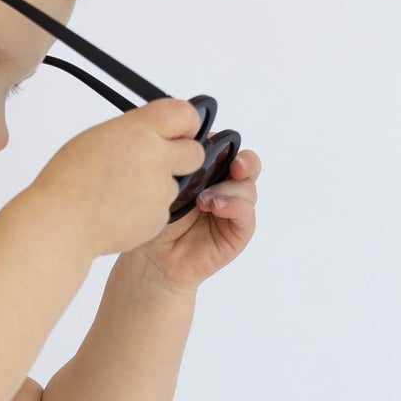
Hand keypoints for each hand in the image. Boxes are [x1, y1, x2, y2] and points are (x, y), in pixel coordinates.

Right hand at [30, 99, 207, 257]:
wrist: (62, 222)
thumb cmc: (69, 180)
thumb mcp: (100, 137)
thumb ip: (134, 131)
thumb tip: (151, 133)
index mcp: (140, 130)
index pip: (185, 114)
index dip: (185, 123)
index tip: (178, 130)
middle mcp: (157, 157)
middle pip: (195, 152)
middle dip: (183, 157)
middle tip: (160, 162)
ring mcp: (160, 190)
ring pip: (174, 184)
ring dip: (156, 187)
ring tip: (121, 192)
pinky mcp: (158, 218)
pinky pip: (161, 209)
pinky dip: (145, 210)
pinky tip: (119, 210)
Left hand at [128, 146, 259, 292]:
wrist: (152, 257)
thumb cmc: (157, 218)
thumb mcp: (167, 184)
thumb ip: (185, 164)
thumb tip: (194, 143)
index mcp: (210, 170)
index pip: (228, 149)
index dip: (227, 145)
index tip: (216, 146)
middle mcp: (225, 186)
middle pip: (247, 165)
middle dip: (244, 162)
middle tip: (235, 166)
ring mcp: (233, 208)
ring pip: (248, 188)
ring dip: (230, 189)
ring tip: (204, 200)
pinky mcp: (238, 231)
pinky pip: (246, 214)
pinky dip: (235, 206)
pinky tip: (215, 208)